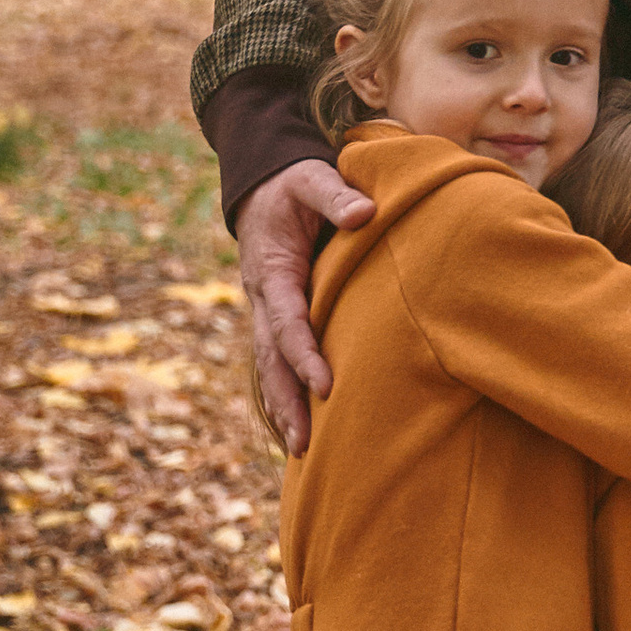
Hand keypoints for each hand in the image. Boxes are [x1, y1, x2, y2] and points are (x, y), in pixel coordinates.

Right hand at [237, 156, 375, 454]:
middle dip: (287, 401)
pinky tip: (299, 426)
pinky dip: (283, 394)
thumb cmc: (293, 182)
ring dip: (283, 407)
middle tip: (305, 444)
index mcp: (273, 270)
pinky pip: (277, 362)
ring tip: (301, 452)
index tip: (326, 385)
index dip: (304, 354)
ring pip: (270, 367)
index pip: (287, 321)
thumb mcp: (311, 178)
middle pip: (272, 359)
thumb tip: (366, 213)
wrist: (263, 185)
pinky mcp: (276, 317)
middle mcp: (264, 297)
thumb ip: (335, 195)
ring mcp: (267, 311)